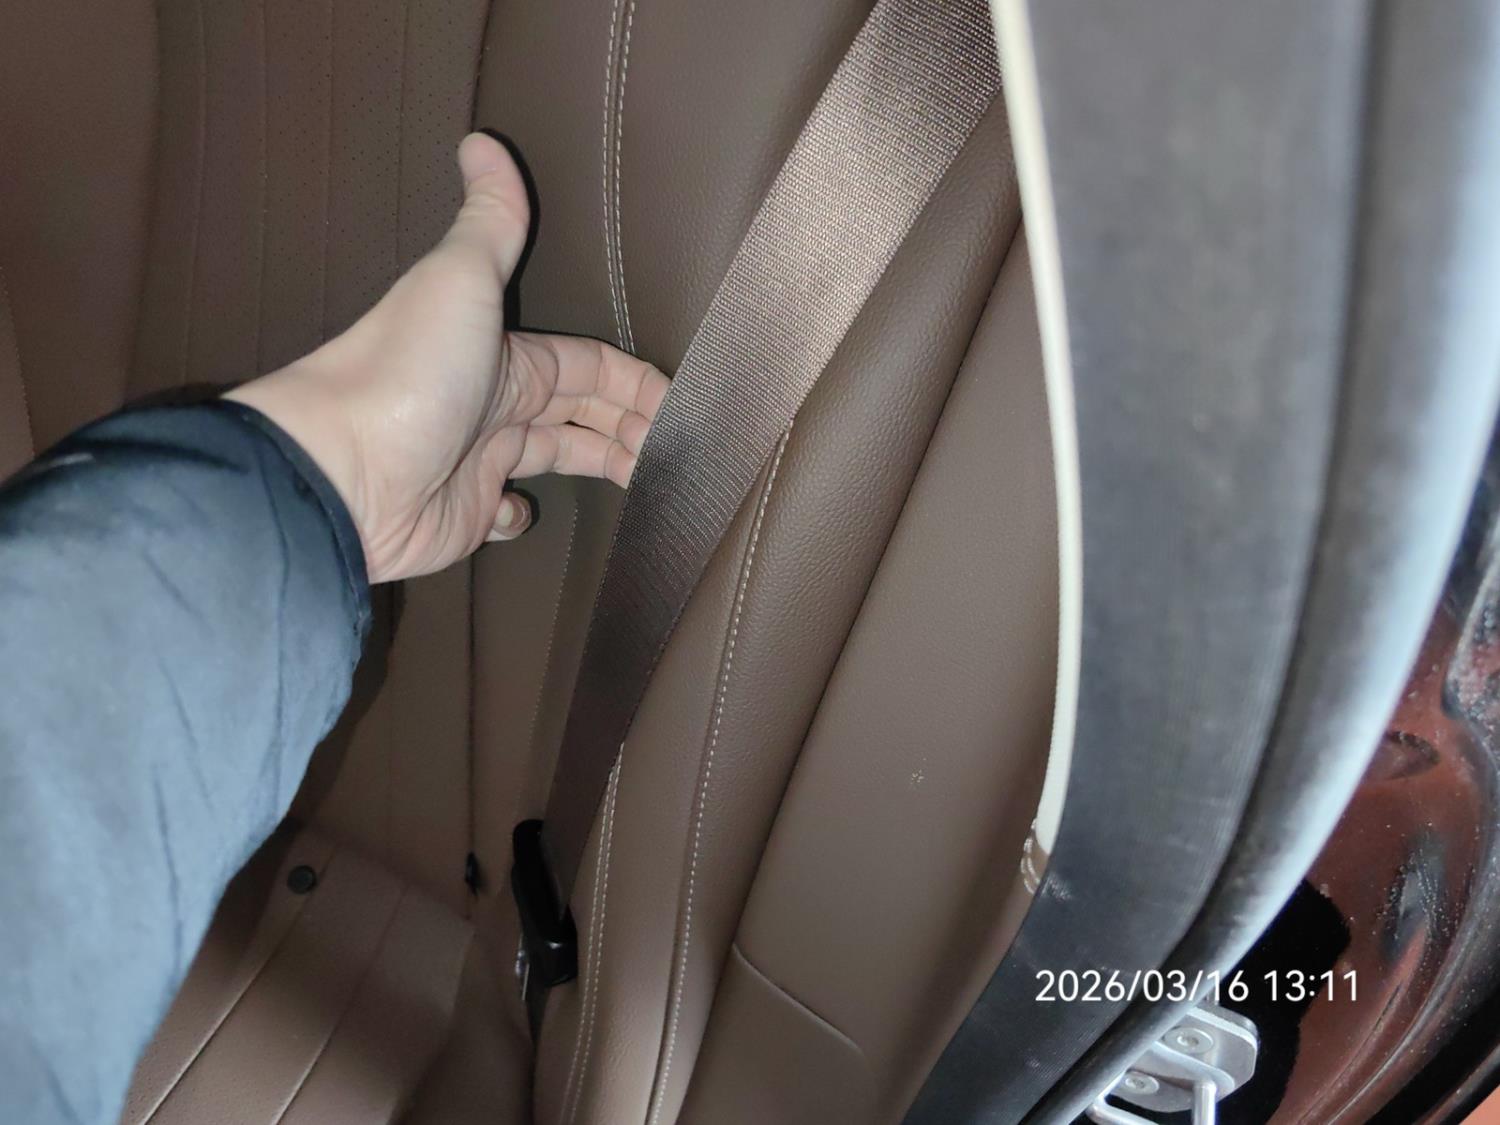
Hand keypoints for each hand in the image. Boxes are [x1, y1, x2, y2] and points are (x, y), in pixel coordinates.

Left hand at [225, 132, 667, 583]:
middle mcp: (498, 404)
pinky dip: (523, 511)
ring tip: (646, 482)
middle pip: (585, 413)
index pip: (593, 365)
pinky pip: (506, 512)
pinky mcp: (466, 514)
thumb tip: (481, 140)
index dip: (638, 383)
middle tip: (679, 452)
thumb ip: (491, 222)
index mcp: (508, 354)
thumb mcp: (460, 281)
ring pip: (560, 457)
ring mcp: (482, 461)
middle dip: (634, 427)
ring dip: (602, 464)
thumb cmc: (407, 372)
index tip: (682, 407)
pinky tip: (525, 508)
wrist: (342, 469)